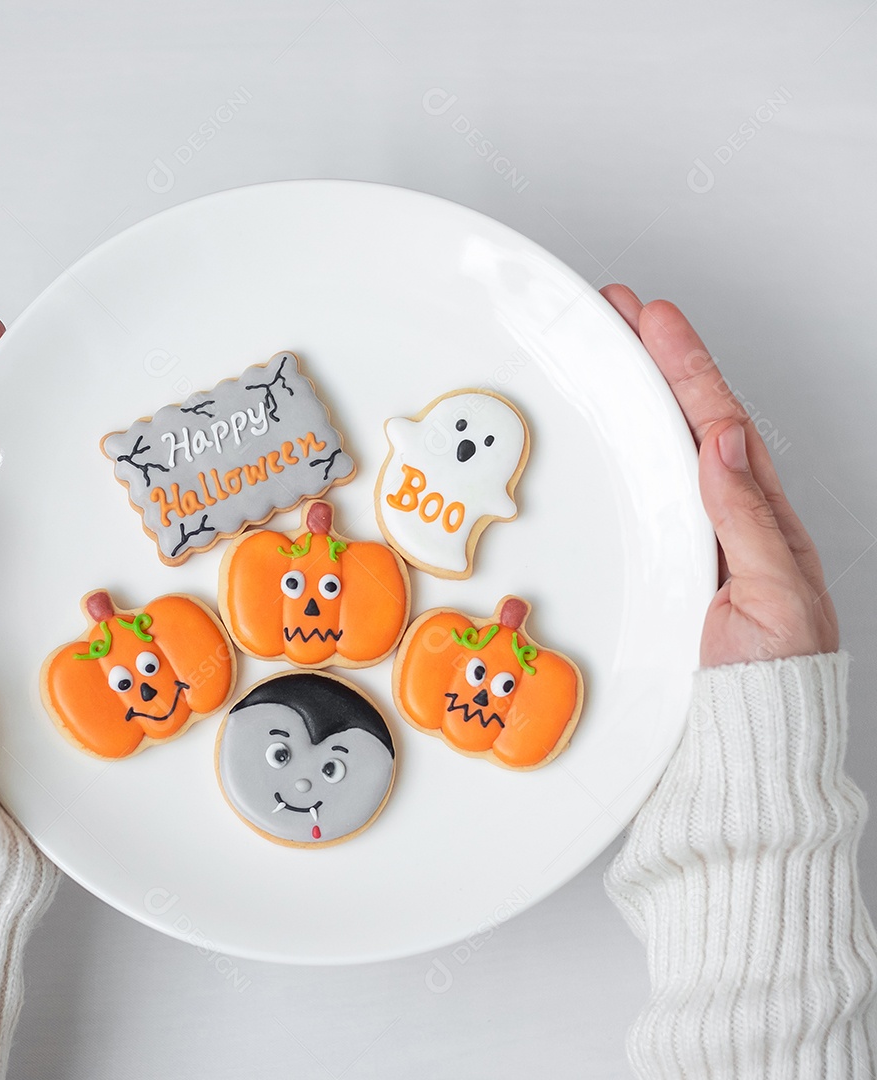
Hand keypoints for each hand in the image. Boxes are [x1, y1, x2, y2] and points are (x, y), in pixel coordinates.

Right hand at [601, 285, 837, 666]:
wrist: (745, 729)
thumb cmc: (772, 672)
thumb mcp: (777, 596)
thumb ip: (747, 522)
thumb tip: (720, 443)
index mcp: (759, 512)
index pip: (719, 421)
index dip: (687, 368)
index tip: (657, 322)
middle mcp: (726, 512)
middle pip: (689, 418)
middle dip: (657, 360)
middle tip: (621, 314)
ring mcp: (691, 532)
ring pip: (663, 447)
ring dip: (639, 394)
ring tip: (613, 350)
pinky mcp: (662, 557)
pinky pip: (643, 490)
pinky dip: (628, 449)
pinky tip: (612, 428)